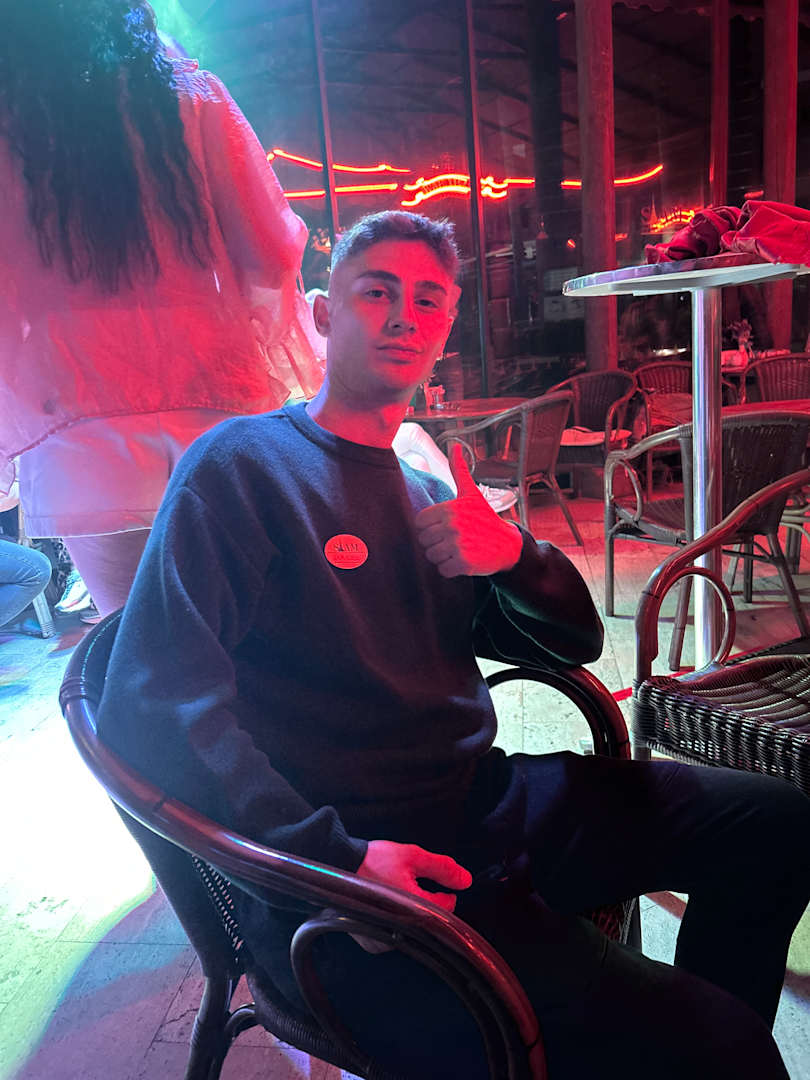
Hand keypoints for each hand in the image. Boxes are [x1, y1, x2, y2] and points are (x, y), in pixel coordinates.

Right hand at [352, 840, 472, 953]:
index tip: (441, 887)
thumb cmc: (373, 860)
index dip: (446, 895)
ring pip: (411, 930)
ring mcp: (384, 939)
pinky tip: (386, 907)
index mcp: (415, 908)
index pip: (447, 909)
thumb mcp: (412, 856)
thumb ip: (442, 868)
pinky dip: (394, 923)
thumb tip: (465, 880)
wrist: (338, 864)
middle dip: (426, 904)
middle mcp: (400, 928)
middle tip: (412, 886)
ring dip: (410, 915)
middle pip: (429, 922)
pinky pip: (393, 937)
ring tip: (395, 894)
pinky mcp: (371, 943)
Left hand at [415, 443, 523, 576]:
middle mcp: (451, 526)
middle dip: (436, 543)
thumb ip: (458, 470)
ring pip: (431, 556)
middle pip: (424, 541)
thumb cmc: (484, 517)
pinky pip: (442, 570)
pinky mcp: (463, 563)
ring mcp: (457, 545)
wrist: (508, 544)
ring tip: (459, 550)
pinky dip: (450, 569)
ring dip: (443, 557)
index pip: (419, 523)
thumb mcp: (470, 493)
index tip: (445, 527)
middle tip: (454, 540)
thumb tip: (455, 444)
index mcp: (448, 508)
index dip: (430, 527)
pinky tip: (463, 560)